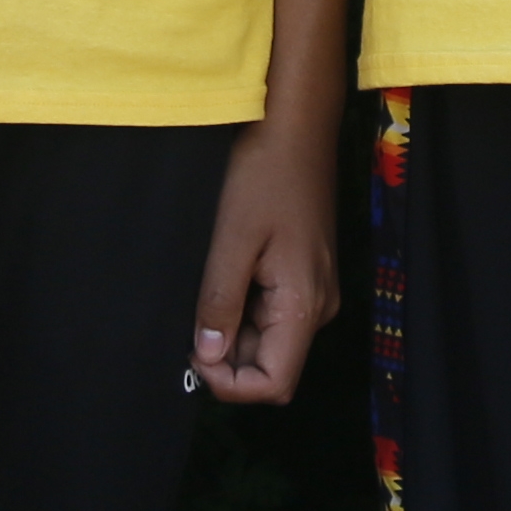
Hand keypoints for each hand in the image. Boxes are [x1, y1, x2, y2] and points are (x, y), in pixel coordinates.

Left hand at [190, 103, 341, 404]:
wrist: (299, 126)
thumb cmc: (265, 174)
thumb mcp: (232, 239)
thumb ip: (219, 303)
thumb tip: (207, 357)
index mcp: (304, 304)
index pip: (274, 384)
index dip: (231, 384)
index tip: (195, 353)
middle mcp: (319, 307)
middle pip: (272, 366)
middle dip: (227, 358)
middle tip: (191, 321)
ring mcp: (316, 291)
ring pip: (270, 341)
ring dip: (232, 332)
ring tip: (207, 290)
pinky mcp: (307, 275)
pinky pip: (274, 314)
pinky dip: (244, 311)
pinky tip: (225, 278)